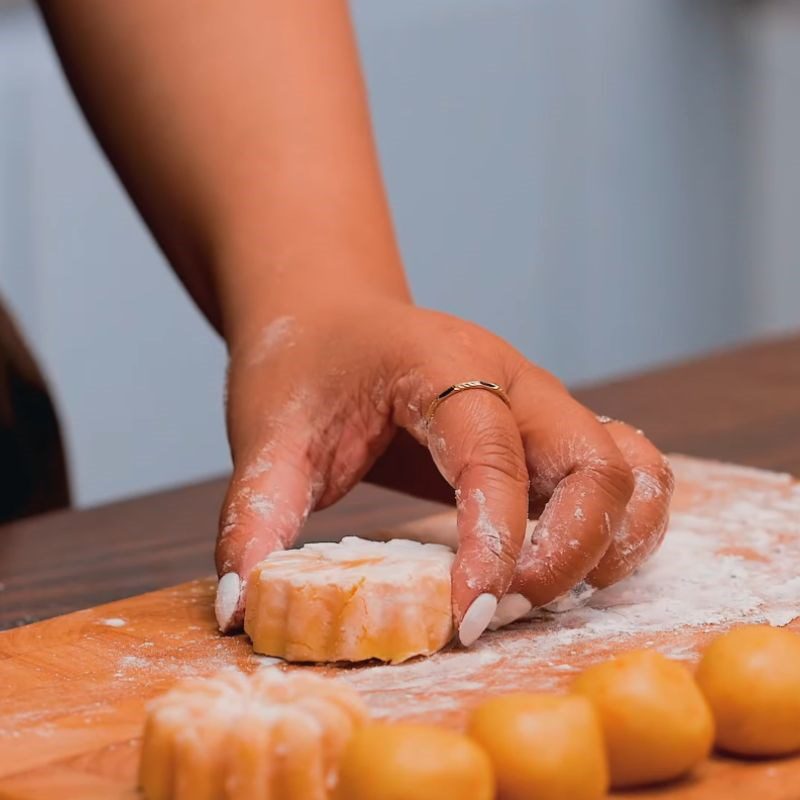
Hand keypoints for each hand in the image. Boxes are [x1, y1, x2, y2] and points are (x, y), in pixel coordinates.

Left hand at [214, 298, 672, 644]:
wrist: (334, 317)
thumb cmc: (306, 367)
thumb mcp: (271, 435)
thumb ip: (256, 518)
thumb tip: (248, 613)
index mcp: (445, 366)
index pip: (493, 458)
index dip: (491, 547)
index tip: (465, 621)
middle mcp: (516, 379)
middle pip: (596, 465)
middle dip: (566, 557)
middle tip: (502, 613)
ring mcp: (545, 403)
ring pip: (632, 471)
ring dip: (609, 546)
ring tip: (544, 594)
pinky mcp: (554, 430)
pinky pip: (632, 473)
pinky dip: (623, 528)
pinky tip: (571, 563)